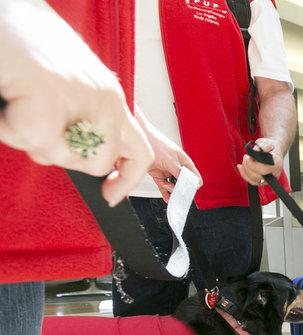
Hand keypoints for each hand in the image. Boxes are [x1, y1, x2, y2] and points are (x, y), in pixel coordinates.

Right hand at [0, 0, 151, 205]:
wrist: (4, 10)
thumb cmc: (22, 44)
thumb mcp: (65, 86)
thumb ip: (80, 121)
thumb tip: (78, 156)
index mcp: (110, 96)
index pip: (139, 151)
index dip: (128, 180)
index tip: (111, 197)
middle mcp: (104, 97)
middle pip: (96, 163)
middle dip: (59, 155)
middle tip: (32, 121)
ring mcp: (80, 95)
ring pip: (59, 154)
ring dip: (26, 135)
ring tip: (16, 99)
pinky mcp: (49, 93)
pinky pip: (27, 136)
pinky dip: (6, 125)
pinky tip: (6, 97)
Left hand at [138, 111, 201, 201]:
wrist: (139, 139)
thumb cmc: (157, 144)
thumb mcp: (172, 161)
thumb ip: (180, 174)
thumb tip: (190, 185)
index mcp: (185, 163)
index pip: (195, 178)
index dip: (192, 186)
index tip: (187, 191)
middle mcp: (178, 167)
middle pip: (184, 184)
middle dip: (181, 190)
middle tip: (177, 194)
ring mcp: (168, 171)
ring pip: (174, 186)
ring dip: (173, 192)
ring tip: (170, 196)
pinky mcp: (158, 175)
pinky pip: (163, 186)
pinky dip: (165, 193)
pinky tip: (167, 199)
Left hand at [237, 137, 282, 185]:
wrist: (274, 152)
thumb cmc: (271, 148)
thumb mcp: (266, 142)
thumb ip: (260, 147)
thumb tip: (253, 153)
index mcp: (277, 164)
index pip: (263, 170)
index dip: (253, 165)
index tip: (249, 157)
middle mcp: (274, 174)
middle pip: (257, 176)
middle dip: (247, 166)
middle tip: (246, 157)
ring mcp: (269, 179)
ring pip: (253, 180)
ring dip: (245, 169)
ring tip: (245, 160)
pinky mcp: (263, 182)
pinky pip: (251, 182)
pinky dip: (244, 174)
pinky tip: (241, 167)